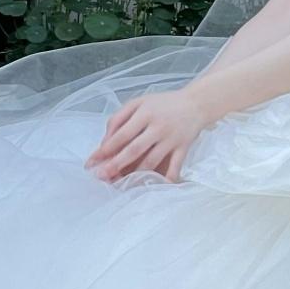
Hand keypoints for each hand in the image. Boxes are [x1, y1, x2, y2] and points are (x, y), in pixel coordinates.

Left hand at [86, 88, 210, 184]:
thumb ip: (120, 118)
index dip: (105, 149)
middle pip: (134, 149)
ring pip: (151, 161)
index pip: (121, 134)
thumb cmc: (164, 103)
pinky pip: (175, 166)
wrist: (197, 103)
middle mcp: (158, 127)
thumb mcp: (139, 102)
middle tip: (101, 176)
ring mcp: (172, 139)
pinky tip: (156, 187)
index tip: (92, 161)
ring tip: (121, 184)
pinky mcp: (183, 148)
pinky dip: (167, 178)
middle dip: (116, 165)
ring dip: (135, 175)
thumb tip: (105, 141)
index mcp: (145, 113)